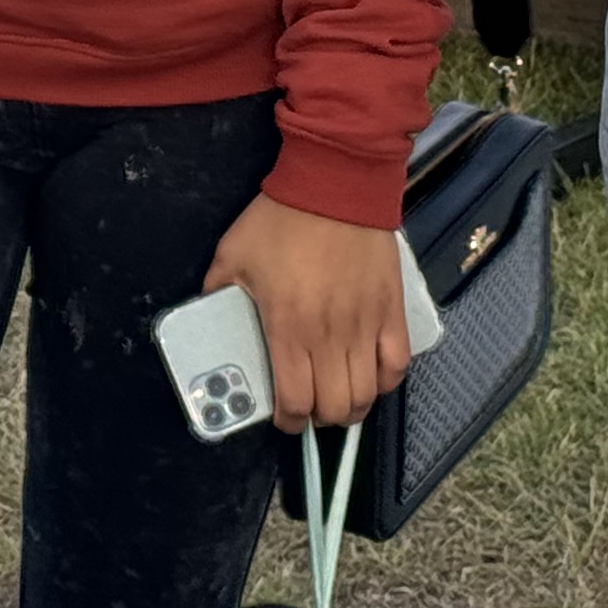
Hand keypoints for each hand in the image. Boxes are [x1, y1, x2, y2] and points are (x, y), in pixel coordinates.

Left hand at [204, 194, 409, 432]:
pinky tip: (371, 377)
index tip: (283, 418)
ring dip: (352, 407)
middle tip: (309, 406)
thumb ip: (216, 292)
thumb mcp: (232, 254)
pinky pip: (397, 365)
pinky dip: (385, 381)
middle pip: (334, 407)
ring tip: (338, 398)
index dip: (288, 421)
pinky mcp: (392, 311)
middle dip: (319, 418)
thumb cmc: (281, 219)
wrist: (334, 185)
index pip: (294, 401)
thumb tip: (210, 316)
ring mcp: (365, 325)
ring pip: (367, 394)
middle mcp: (330, 336)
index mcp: (288, 328)